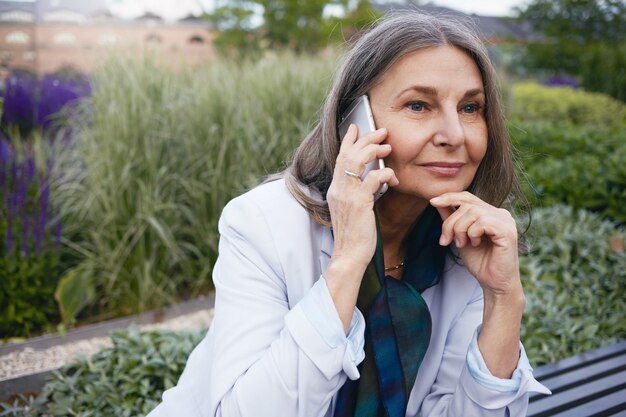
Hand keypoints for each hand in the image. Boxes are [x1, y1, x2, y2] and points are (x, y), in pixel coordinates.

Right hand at [326, 124, 398, 270]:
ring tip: (386, 145)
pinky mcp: (359, 202)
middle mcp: (338, 189)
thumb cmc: (354, 237)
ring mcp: (347, 195)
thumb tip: (372, 180)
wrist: (349, 255)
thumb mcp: (353, 211)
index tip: (355, 128)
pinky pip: (373, 178)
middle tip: (381, 131)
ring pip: (357, 160)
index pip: (339, 158)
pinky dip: (385, 174)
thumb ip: (358, 193)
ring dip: (373, 149)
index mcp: (335, 190)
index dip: (348, 141)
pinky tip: (393, 178)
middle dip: (365, 139)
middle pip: (348, 154)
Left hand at [429, 192, 521, 296]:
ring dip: (460, 229)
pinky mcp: (507, 231)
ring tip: (461, 244)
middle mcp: (500, 214)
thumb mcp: (459, 237)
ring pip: (473, 212)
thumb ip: (451, 219)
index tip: (432, 202)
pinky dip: (472, 234)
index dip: (450, 197)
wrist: (494, 283)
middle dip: (450, 222)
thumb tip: (437, 202)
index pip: (468, 197)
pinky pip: (482, 222)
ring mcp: (506, 221)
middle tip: (446, 240)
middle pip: (467, 204)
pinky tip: (475, 244)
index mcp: (491, 213)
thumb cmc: (480, 262)